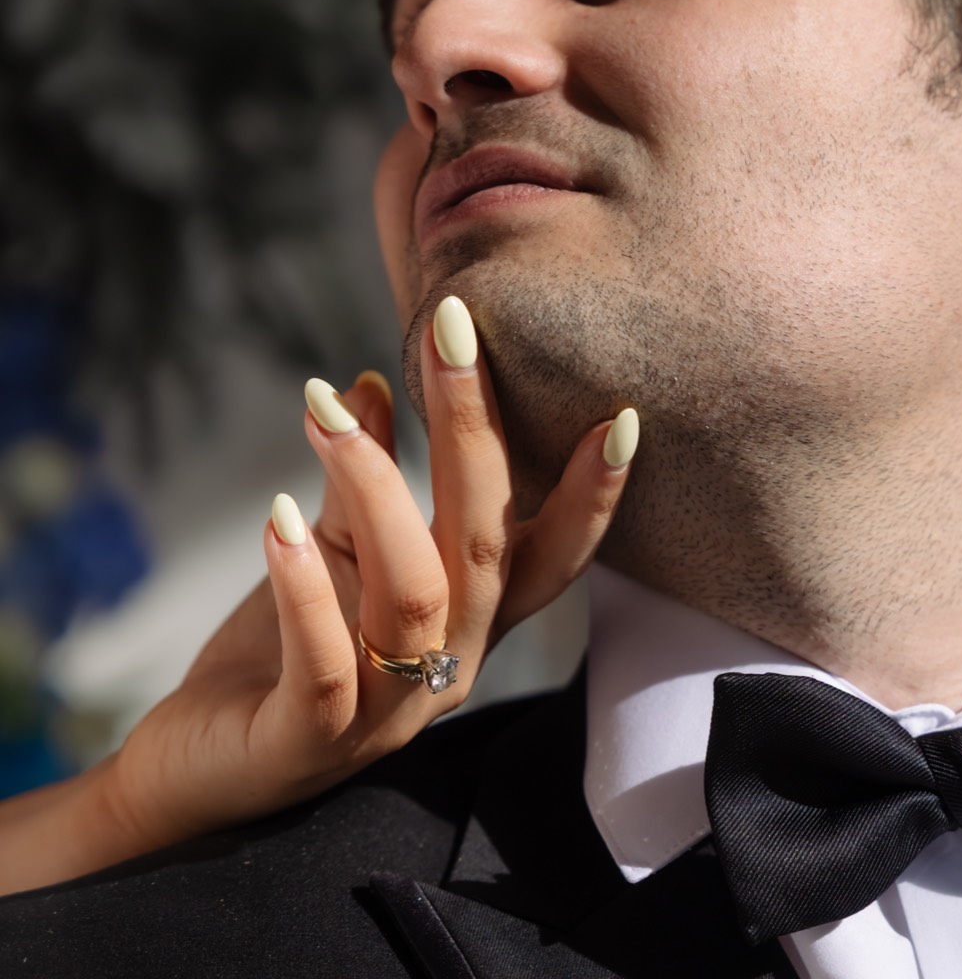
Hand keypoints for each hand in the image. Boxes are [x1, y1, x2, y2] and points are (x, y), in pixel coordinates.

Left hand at [103, 294, 637, 858]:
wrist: (203, 768)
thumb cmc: (283, 653)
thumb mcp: (333, 550)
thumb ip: (362, 479)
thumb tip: (367, 383)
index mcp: (469, 617)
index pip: (551, 554)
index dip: (592, 496)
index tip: (620, 416)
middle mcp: (449, 664)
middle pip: (484, 544)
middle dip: (475, 432)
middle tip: (449, 332)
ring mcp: (386, 712)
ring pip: (414, 595)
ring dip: (376, 488)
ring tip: (327, 412)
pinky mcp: (312, 744)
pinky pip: (325, 665)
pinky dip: (303, 586)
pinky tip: (276, 515)